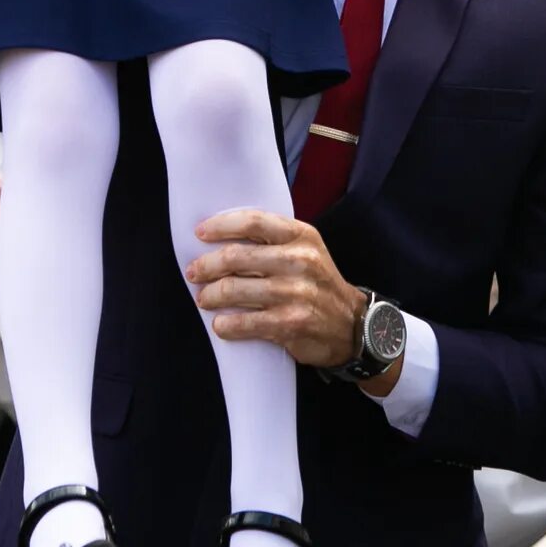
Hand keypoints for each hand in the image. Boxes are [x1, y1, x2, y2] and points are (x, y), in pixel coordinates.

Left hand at [187, 210, 371, 375]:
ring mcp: (296, 293)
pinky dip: (227, 325)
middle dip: (207, 265)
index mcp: (301, 236)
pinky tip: (221, 324)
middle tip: (194, 273)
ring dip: (211, 295)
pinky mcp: (291, 323)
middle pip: (236, 256)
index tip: (200, 233)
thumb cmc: (318, 284)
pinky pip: (246, 322)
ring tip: (204, 299)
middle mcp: (300, 260)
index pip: (253, 221)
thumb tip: (221, 238)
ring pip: (236, 289)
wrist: (351, 324)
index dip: (220, 225)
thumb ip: (272, 240)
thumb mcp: (306, 250)